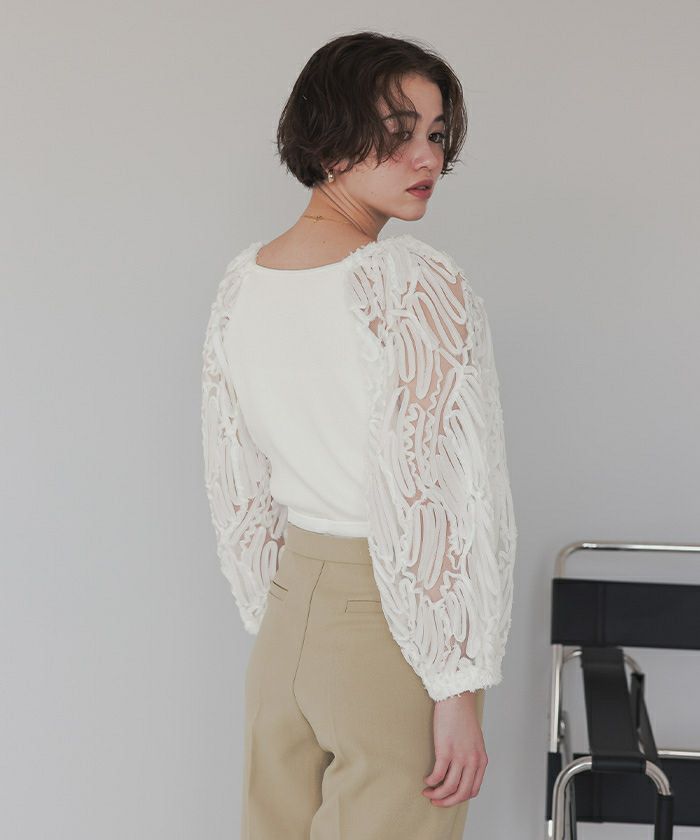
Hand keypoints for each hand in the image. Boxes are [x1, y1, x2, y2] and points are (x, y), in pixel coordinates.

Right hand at [422, 691, 486, 806]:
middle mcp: (473, 761)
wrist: (457, 698)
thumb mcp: (475, 741)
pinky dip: (431, 782)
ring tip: (428, 792)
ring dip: (437, 794)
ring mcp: (460, 757)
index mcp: (481, 760)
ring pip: (449, 788)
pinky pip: (438, 775)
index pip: (473, 790)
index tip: (448, 797)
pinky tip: (426, 780)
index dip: (459, 798)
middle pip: (461, 793)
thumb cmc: (463, 716)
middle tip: (436, 801)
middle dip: (447, 801)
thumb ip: (472, 757)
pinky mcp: (445, 750)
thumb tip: (462, 771)